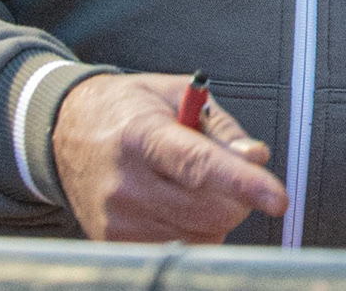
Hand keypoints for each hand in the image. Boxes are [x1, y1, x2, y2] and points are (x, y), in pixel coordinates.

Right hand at [51, 72, 287, 241]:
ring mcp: (116, 219)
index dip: (243, 183)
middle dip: (238, 196)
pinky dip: (197, 232)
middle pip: (208, 210)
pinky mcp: (113, 242)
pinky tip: (179, 204)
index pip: (199, 166)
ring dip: (217, 215)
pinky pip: (180, 250)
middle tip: (229, 174)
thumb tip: (256, 157)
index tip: (278, 199)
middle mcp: (125, 182)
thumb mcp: (177, 95)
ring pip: (201, 235)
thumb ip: (222, 127)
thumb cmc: (130, 110)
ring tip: (192, 184)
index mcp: (142, 136)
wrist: (67, 130)